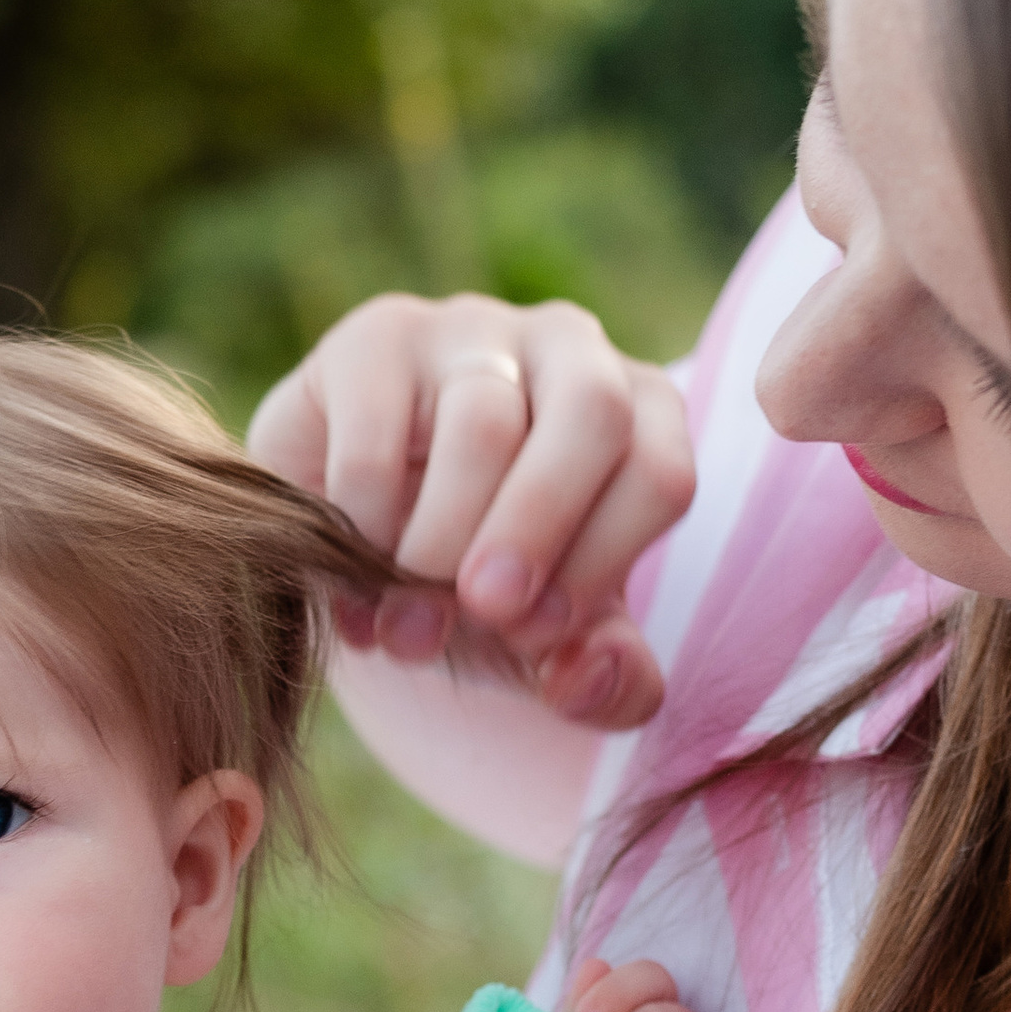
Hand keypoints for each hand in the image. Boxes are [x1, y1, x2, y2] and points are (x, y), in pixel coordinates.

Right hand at [247, 292, 693, 733]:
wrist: (351, 542)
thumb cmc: (476, 584)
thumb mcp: (548, 643)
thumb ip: (601, 680)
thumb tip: (585, 677)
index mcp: (639, 413)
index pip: (660, 474)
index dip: (601, 566)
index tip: (538, 637)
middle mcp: (569, 348)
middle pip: (592, 415)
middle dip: (540, 530)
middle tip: (484, 611)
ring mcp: (470, 331)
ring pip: (482, 426)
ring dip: (442, 544)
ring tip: (408, 619)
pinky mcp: (373, 339)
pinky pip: (377, 435)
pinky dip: (365, 528)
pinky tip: (352, 581)